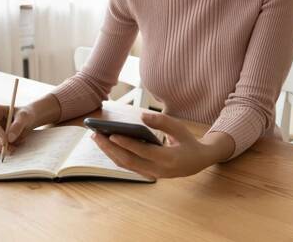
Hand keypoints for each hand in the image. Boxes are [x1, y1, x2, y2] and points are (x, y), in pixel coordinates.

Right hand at [0, 104, 37, 155]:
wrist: (26, 121)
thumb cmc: (25, 115)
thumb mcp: (25, 117)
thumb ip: (18, 126)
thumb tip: (9, 138)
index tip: (5, 142)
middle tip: (11, 149)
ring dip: (0, 148)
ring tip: (14, 146)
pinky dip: (1, 149)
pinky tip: (12, 146)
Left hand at [91, 112, 233, 178]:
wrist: (197, 162)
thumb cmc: (188, 142)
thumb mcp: (180, 128)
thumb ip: (162, 122)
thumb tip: (142, 116)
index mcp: (168, 159)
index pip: (143, 152)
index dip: (127, 144)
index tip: (111, 134)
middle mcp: (157, 171)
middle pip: (129, 161)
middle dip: (110, 148)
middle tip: (95, 135)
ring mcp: (151, 174)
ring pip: (125, 165)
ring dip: (109, 152)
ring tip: (97, 137)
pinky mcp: (146, 174)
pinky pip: (128, 166)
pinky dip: (116, 155)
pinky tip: (107, 144)